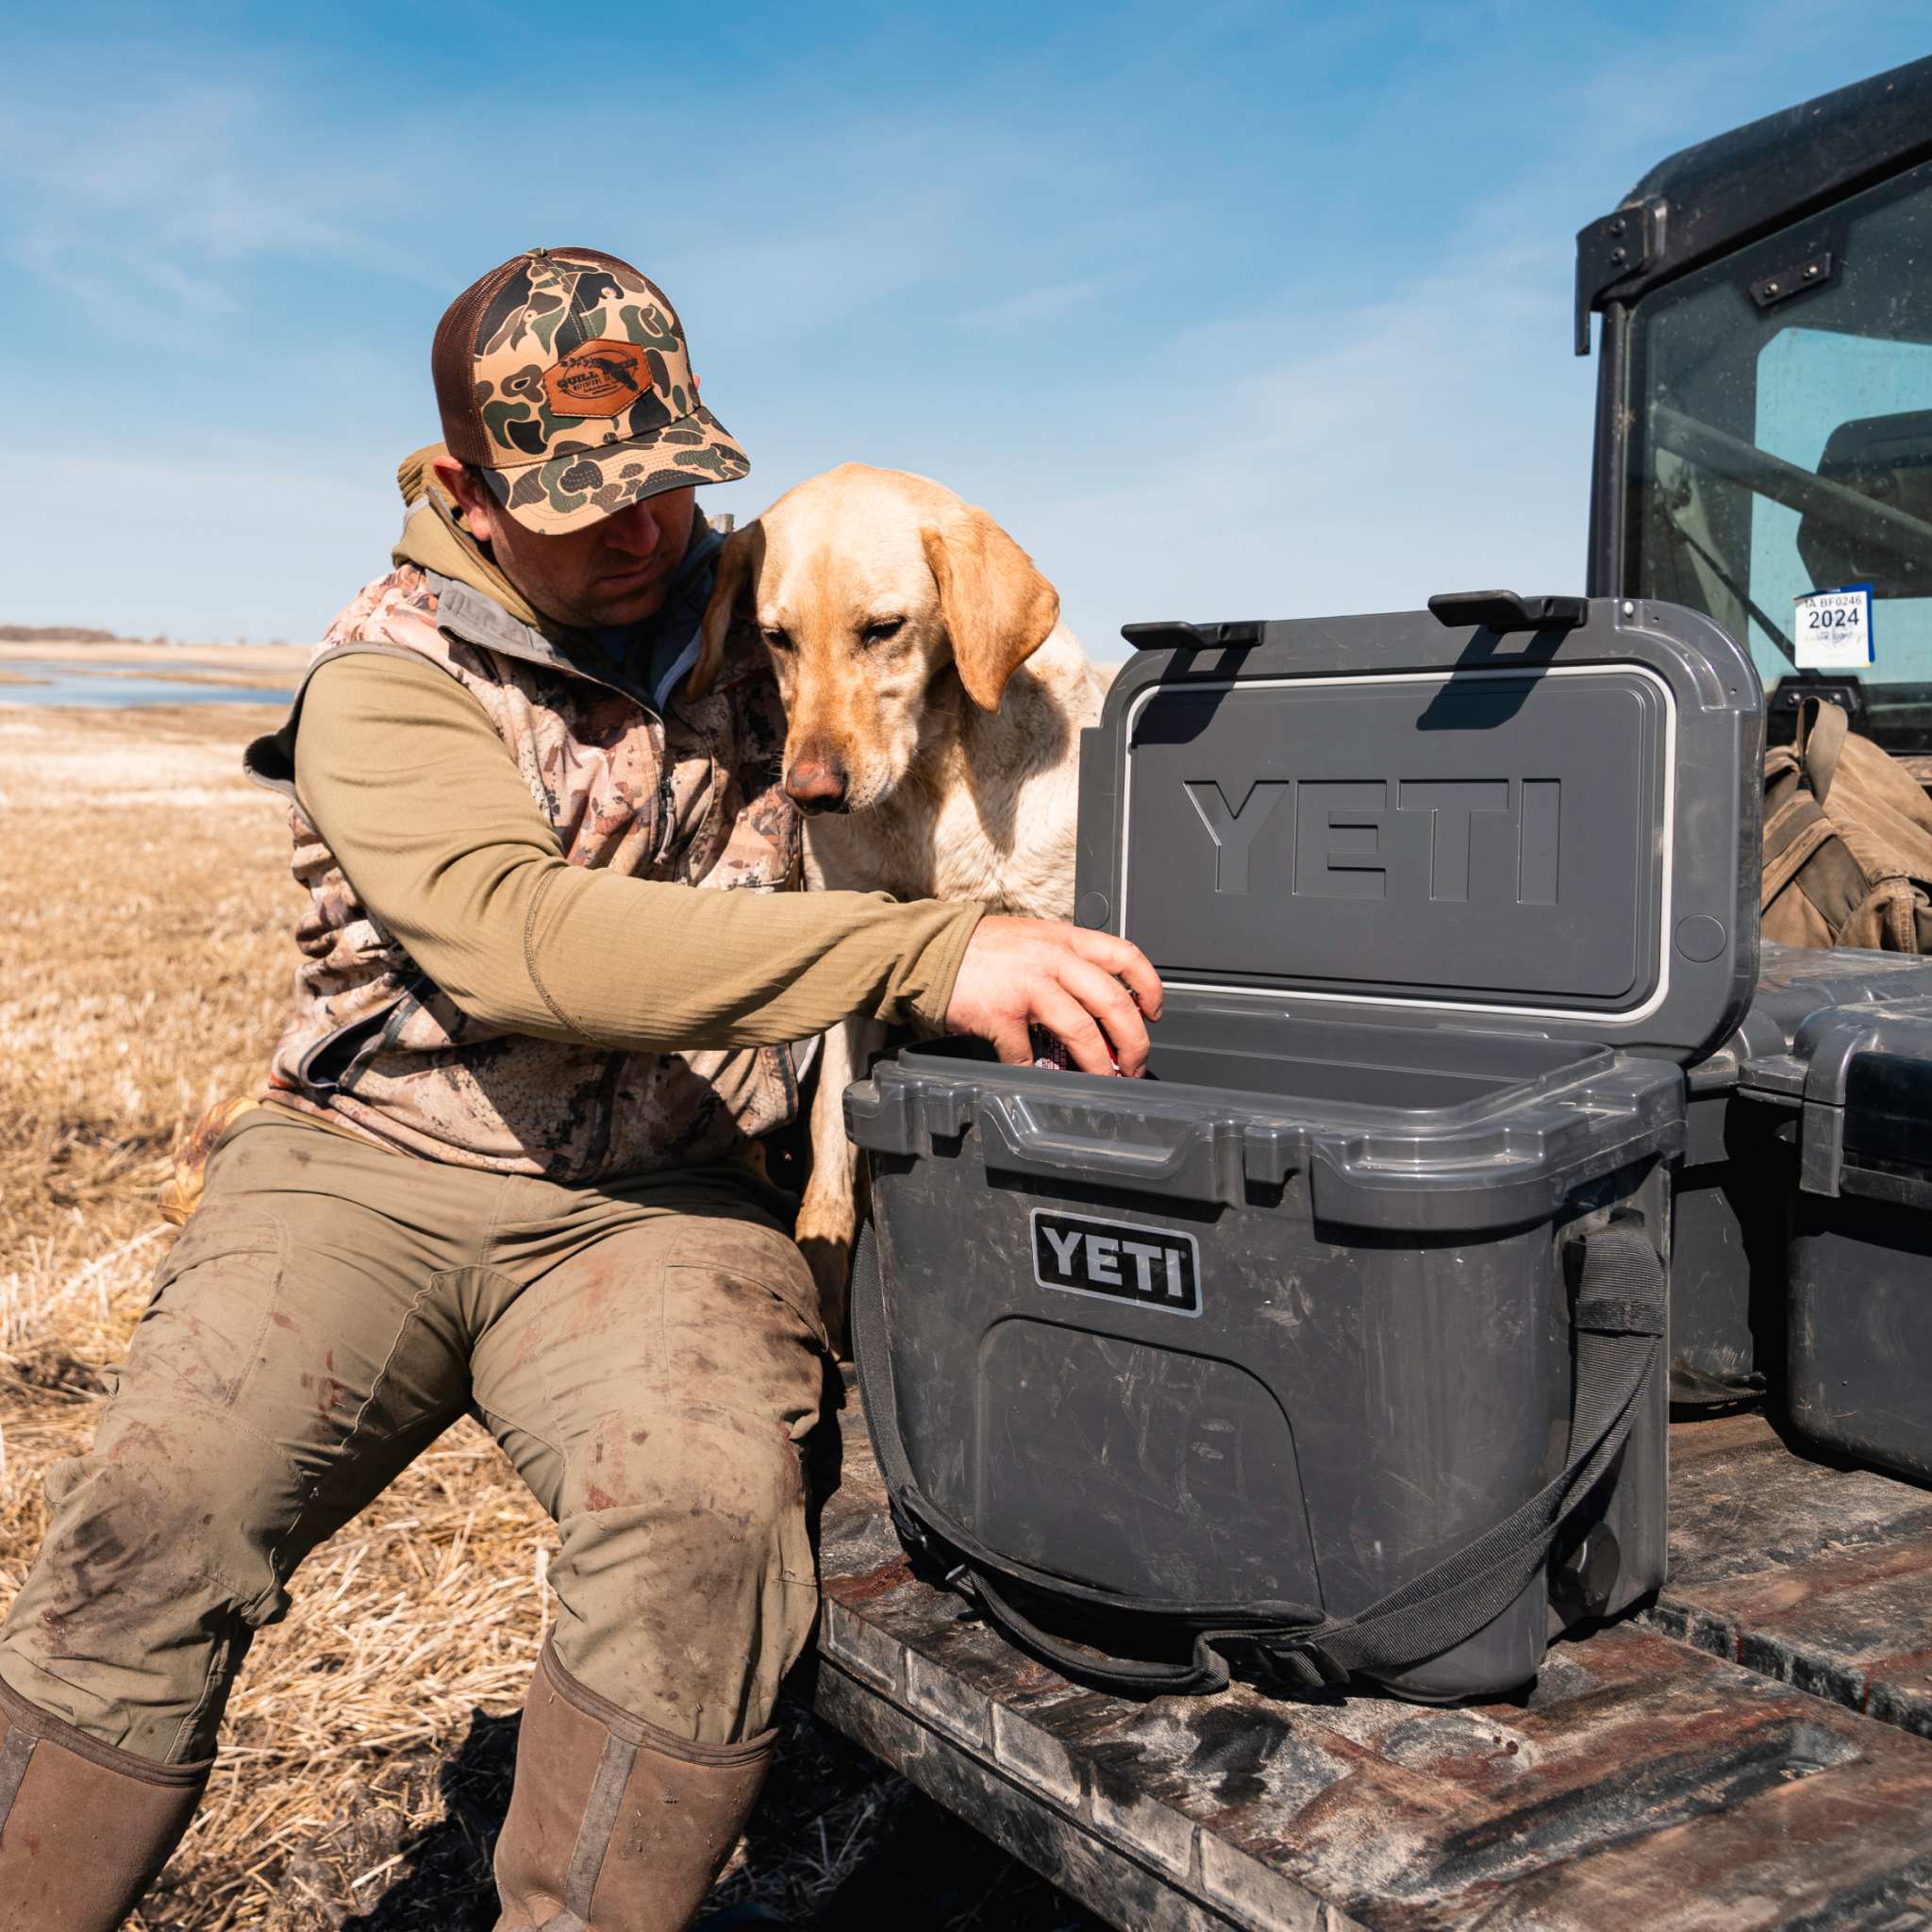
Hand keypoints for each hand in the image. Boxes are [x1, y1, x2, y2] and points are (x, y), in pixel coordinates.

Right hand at [945, 916, 1162, 1075]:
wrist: (929, 951)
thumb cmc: (981, 950)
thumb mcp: (1035, 940)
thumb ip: (1067, 963)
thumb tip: (1100, 1003)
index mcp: (1066, 940)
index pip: (1126, 956)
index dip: (1150, 988)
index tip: (1154, 1014)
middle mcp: (1053, 960)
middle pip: (1113, 1002)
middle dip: (1133, 1042)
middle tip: (1133, 1064)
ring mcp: (1028, 987)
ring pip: (1082, 1031)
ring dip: (1099, 1065)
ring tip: (1103, 1081)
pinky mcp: (1001, 1014)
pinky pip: (1026, 1053)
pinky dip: (1034, 1071)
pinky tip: (1036, 1077)